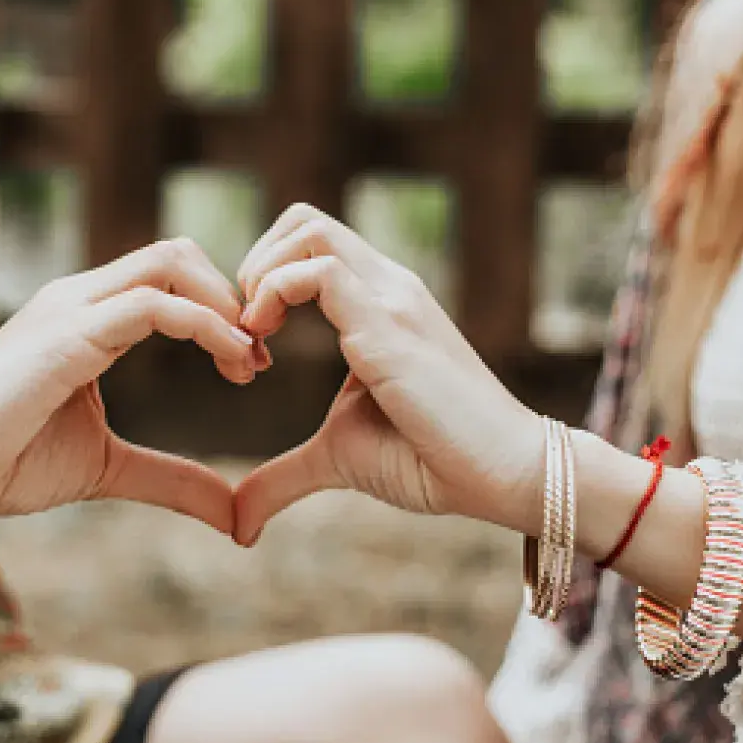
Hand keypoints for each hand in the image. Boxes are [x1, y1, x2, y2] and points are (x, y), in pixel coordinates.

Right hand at [0, 238, 258, 533]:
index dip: (221, 310)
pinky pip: (153, 304)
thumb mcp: (107, 469)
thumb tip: (234, 513)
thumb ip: (172, 480)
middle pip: (178, 254)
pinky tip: (232, 361)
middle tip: (257, 359)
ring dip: (225, 304)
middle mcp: (80, 298)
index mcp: (87, 317)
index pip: (170, 277)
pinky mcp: (66, 334)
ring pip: (171, 263)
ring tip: (249, 360)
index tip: (250, 365)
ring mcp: (70, 308)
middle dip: (232, 296)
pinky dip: (206, 325)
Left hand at [232, 205, 541, 543]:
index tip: (249, 343)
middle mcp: (387, 285)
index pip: (310, 244)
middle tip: (243, 330)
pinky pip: (320, 271)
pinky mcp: (389, 323)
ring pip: (308, 230)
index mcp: (379, 302)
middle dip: (253, 263)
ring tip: (252, 336)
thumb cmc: (431, 461)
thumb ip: (284, 476)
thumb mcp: (338, 458)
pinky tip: (265, 349)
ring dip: (259, 274)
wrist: (504, 474)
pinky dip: (272, 295)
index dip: (263, 278)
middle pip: (304, 219)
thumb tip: (239, 522)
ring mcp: (391, 298)